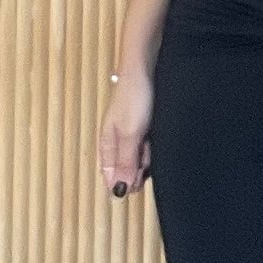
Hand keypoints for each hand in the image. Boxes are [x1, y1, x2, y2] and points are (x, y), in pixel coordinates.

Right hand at [99, 62, 152, 201]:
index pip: (110, 177)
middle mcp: (116, 144)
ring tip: (150, 142)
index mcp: (106, 146)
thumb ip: (125, 162)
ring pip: (138, 161)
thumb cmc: (134, 99)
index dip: (123, 184)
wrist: (145, 71)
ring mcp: (130, 137)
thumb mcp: (130, 134)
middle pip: (125, 171)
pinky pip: (147, 150)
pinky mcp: (142, 131)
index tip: (136, 182)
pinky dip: (153, 149)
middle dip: (137, 171)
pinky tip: (156, 140)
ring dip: (147, 160)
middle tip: (145, 155)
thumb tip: (118, 191)